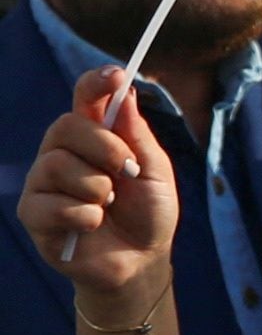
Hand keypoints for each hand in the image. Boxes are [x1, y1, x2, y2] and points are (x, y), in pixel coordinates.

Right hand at [22, 81, 181, 295]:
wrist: (141, 260)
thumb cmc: (148, 212)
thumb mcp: (155, 172)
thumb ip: (136, 136)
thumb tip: (126, 92)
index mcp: (94, 137)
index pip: (84, 100)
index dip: (95, 84)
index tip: (115, 74)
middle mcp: (61, 153)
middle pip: (64, 126)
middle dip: (103, 146)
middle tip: (127, 170)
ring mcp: (43, 183)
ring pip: (57, 165)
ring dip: (97, 188)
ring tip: (110, 204)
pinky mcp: (33, 214)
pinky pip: (52, 205)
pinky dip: (85, 216)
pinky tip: (93, 225)